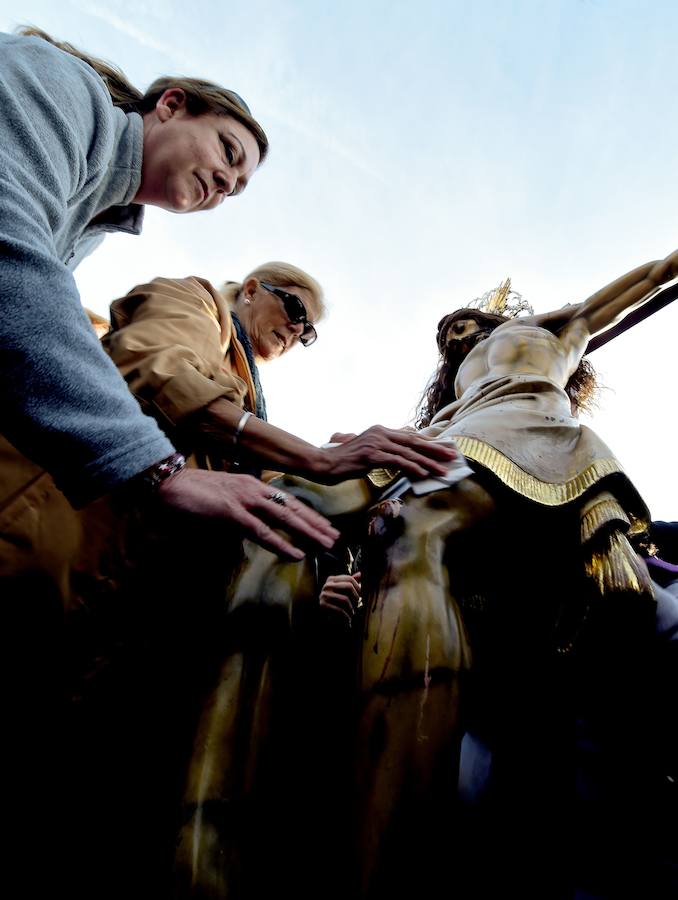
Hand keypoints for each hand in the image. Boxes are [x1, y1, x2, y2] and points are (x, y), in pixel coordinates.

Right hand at [156, 468, 338, 559]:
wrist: (167, 483)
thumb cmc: (191, 492)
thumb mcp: (222, 498)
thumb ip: (239, 509)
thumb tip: (249, 525)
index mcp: (252, 485)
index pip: (287, 500)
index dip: (307, 513)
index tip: (324, 525)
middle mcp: (253, 489)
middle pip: (293, 508)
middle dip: (316, 523)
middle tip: (336, 537)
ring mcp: (244, 500)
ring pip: (285, 518)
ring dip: (308, 532)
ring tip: (326, 544)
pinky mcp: (232, 513)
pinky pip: (262, 531)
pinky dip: (281, 544)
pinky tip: (297, 553)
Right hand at [319, 425, 456, 481]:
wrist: (325, 463)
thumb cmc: (345, 461)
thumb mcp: (367, 451)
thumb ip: (383, 451)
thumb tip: (400, 458)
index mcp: (381, 430)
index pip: (410, 436)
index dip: (429, 443)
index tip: (444, 449)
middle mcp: (380, 433)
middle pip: (414, 442)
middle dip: (435, 450)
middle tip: (451, 457)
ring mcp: (376, 443)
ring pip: (409, 453)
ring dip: (428, 463)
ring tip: (442, 471)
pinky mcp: (372, 456)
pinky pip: (397, 462)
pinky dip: (412, 468)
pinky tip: (423, 474)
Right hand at [319, 572, 361, 624]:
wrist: (325, 617)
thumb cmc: (337, 602)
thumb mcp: (344, 591)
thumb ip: (351, 582)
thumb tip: (361, 574)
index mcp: (332, 579)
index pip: (349, 579)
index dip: (358, 587)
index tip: (361, 595)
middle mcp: (327, 585)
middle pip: (348, 587)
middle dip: (356, 597)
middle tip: (358, 604)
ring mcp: (324, 594)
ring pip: (345, 599)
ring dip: (351, 608)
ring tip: (353, 612)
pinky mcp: (322, 605)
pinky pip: (339, 609)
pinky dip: (346, 615)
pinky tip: (348, 618)